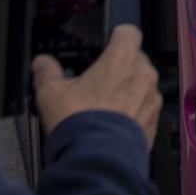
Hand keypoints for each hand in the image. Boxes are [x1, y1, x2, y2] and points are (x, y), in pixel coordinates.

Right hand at [33, 25, 162, 148]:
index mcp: (121, 59)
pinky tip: (114, 125)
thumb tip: (42, 64)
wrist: (96, 161)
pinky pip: (146, 111)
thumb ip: (47, 72)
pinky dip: (134, 114)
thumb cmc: (79, 125)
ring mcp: (152, 100)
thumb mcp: (52, 93)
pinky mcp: (153, 123)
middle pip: (136, 60)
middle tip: (100, 82)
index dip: (117, 36)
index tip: (108, 43)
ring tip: (106, 107)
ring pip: (143, 86)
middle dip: (121, 68)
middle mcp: (142, 76)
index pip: (128, 32)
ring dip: (130, 91)